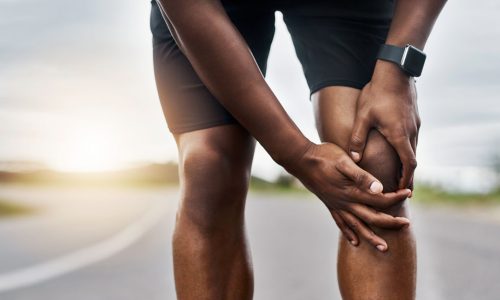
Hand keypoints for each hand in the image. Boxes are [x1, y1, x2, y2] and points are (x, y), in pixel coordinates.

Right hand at [284, 142, 410, 250]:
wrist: (300, 159)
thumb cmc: (324, 156)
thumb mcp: (344, 162)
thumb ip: (362, 176)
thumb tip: (380, 189)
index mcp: (352, 191)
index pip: (379, 199)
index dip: (396, 197)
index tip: (409, 193)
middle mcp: (345, 202)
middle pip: (372, 218)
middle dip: (391, 223)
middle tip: (406, 225)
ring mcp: (337, 206)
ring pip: (357, 227)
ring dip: (371, 238)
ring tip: (384, 248)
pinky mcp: (329, 205)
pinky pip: (341, 223)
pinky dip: (349, 233)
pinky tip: (355, 241)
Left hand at [349, 61, 419, 189]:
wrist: (395, 71)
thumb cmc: (376, 93)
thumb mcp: (363, 117)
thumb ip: (357, 138)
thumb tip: (353, 158)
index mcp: (399, 135)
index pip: (408, 164)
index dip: (406, 179)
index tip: (403, 190)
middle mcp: (411, 132)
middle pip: (413, 159)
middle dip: (408, 175)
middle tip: (403, 188)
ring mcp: (415, 124)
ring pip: (414, 148)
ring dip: (409, 162)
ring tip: (401, 173)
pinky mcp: (415, 117)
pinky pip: (414, 138)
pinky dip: (408, 149)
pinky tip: (400, 150)